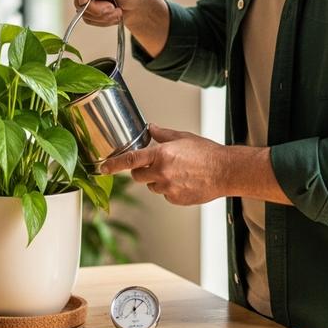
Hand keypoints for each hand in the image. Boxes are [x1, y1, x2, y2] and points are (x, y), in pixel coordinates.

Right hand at [71, 0, 151, 26]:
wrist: (137, 7)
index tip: (85, 0)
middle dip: (96, 7)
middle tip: (112, 8)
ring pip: (83, 9)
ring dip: (102, 15)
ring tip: (117, 11)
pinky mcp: (88, 8)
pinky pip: (88, 18)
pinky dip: (102, 20)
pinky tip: (113, 15)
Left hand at [100, 124, 227, 205]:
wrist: (224, 171)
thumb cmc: (206, 153)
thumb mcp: (182, 137)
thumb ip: (162, 135)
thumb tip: (151, 128)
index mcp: (161, 154)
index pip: (130, 160)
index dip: (114, 165)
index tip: (103, 168)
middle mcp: (162, 172)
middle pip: (137, 176)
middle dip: (141, 171)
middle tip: (155, 165)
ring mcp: (168, 188)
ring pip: (151, 186)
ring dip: (157, 180)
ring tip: (177, 172)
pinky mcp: (175, 199)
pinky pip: (164, 195)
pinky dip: (169, 189)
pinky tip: (183, 181)